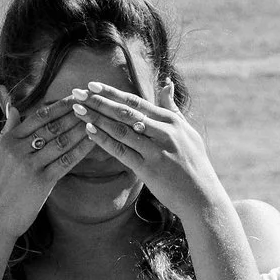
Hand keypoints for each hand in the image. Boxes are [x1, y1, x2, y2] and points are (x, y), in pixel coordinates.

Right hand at [0, 90, 91, 243]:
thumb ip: (8, 130)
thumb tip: (13, 107)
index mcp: (9, 141)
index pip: (38, 117)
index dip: (59, 106)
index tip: (75, 97)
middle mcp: (18, 150)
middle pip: (52, 126)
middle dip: (74, 114)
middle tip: (92, 104)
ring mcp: (29, 166)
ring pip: (60, 142)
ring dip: (80, 129)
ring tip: (96, 119)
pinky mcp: (40, 183)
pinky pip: (65, 162)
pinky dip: (80, 150)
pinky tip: (92, 142)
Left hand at [70, 83, 226, 221]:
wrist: (203, 197)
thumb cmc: (194, 165)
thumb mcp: (187, 131)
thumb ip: (172, 108)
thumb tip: (167, 82)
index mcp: (170, 121)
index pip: (136, 102)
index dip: (112, 92)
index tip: (92, 84)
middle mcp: (163, 132)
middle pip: (125, 112)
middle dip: (98, 101)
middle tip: (76, 92)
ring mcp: (156, 150)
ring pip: (120, 129)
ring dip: (96, 118)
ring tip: (76, 109)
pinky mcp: (150, 169)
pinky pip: (122, 151)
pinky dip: (105, 140)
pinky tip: (89, 131)